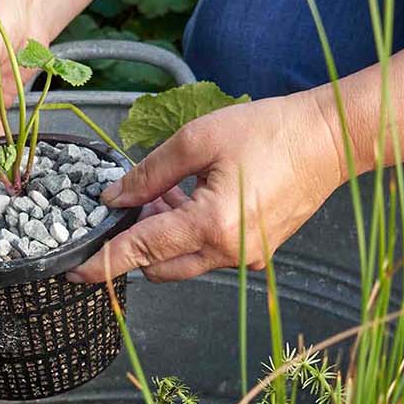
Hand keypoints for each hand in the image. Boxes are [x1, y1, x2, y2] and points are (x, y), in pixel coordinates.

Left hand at [69, 92, 343, 283]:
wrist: (329, 140)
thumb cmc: (270, 132)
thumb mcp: (198, 139)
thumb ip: (149, 173)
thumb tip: (113, 196)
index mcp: (211, 226)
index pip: (140, 252)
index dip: (102, 263)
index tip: (74, 272)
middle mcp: (229, 252)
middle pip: (159, 266)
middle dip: (137, 242)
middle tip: (133, 203)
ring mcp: (246, 258)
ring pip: (184, 261)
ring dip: (165, 236)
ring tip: (169, 192)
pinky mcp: (258, 253)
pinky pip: (210, 253)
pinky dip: (192, 234)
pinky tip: (195, 197)